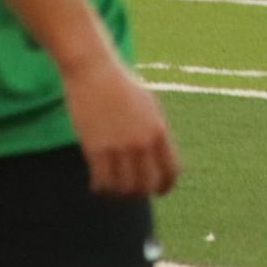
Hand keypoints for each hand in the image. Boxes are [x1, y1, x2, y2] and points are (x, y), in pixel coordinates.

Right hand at [62, 53, 180, 196]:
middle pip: (147, 184)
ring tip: (112, 190)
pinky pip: (102, 181)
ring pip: (124, 187)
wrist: (96, 72)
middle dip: (141, 193)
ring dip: (119, 194)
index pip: (171, 170)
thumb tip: (158, 156)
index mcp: (160, 130)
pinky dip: (100, 188)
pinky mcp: (96, 148)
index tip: (159, 191)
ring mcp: (120, 146)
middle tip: (131, 193)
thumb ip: (155, 131)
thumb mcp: (149, 107)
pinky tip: (97, 185)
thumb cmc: (121, 86)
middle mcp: (143, 141)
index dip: (166, 185)